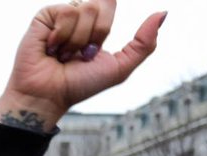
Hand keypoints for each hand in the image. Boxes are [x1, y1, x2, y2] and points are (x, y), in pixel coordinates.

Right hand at [0, 0, 165, 131]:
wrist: (48, 96)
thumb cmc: (79, 85)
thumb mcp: (119, 67)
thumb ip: (144, 43)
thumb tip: (163, 12)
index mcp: (96, 25)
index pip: (110, 3)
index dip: (103, 28)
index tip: (90, 52)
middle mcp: (79, 17)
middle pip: (102, 2)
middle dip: (95, 33)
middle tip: (79, 54)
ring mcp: (60, 16)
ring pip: (84, 8)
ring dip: (76, 40)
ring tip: (62, 55)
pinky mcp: (43, 18)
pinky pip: (65, 12)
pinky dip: (61, 36)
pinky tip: (51, 49)